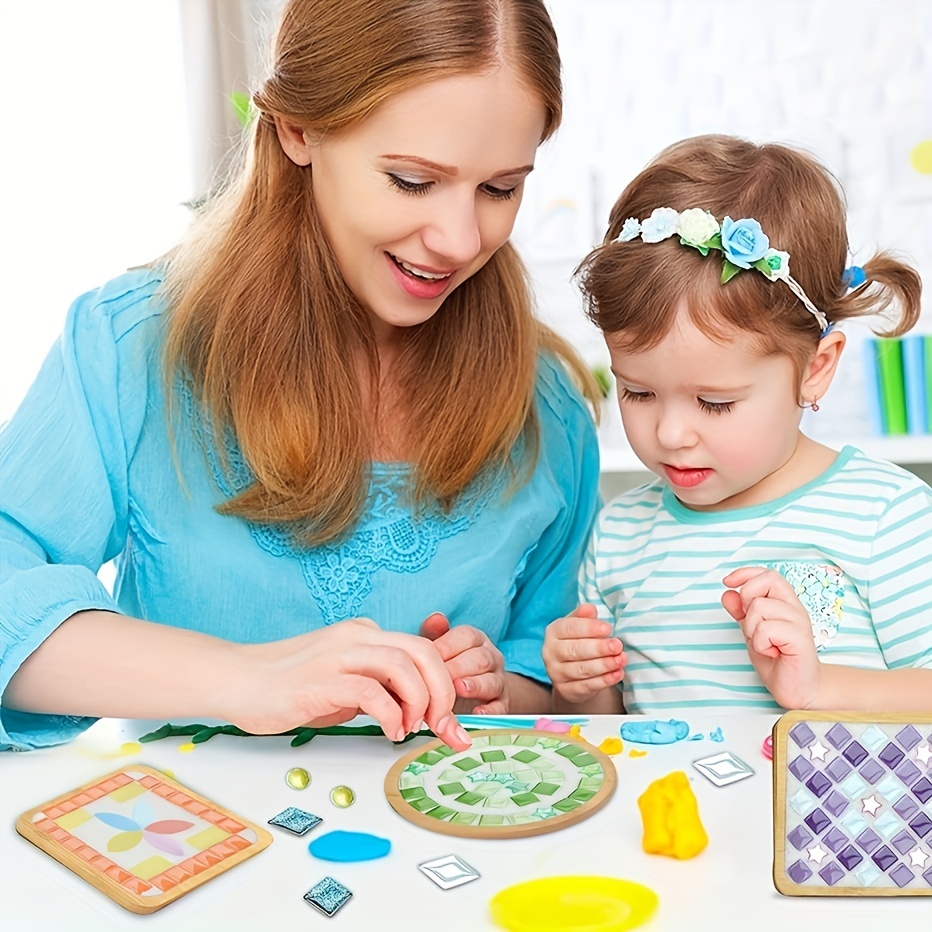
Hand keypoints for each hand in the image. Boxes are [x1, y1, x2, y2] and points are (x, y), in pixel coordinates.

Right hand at [228, 618, 470, 749]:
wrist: (236, 680)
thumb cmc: (285, 686)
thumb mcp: (340, 682)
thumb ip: (373, 687)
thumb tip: (407, 710)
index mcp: (364, 634)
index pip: (420, 650)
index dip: (443, 684)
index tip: (451, 720)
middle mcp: (357, 637)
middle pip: (423, 652)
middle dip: (444, 691)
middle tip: (445, 726)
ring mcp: (340, 655)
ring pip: (404, 664)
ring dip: (421, 700)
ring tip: (414, 727)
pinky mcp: (323, 680)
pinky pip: (373, 691)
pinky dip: (391, 714)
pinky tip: (389, 731)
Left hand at [419, 612, 508, 714]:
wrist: (471, 696)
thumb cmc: (449, 667)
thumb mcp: (440, 650)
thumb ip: (435, 633)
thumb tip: (435, 618)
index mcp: (476, 640)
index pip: (467, 636)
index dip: (448, 645)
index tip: (430, 656)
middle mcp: (491, 658)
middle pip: (480, 658)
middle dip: (458, 667)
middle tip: (440, 676)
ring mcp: (498, 681)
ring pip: (492, 681)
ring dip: (475, 685)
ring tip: (459, 689)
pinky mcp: (502, 705)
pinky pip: (500, 707)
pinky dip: (490, 711)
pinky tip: (477, 713)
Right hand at [541, 603, 624, 704]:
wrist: (571, 676)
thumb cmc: (578, 643)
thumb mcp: (579, 627)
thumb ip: (584, 617)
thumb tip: (589, 608)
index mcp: (553, 632)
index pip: (569, 628)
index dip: (589, 628)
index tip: (608, 628)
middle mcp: (550, 652)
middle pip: (575, 650)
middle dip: (599, 648)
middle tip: (617, 645)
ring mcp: (556, 673)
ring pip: (582, 669)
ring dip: (604, 665)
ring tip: (621, 659)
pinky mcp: (565, 691)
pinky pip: (586, 686)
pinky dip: (604, 681)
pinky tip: (617, 674)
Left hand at [722, 567, 821, 708]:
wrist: (797, 689)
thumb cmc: (777, 660)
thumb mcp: (751, 632)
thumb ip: (740, 612)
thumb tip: (727, 592)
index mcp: (785, 603)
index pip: (768, 574)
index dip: (745, 573)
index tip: (727, 582)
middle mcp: (794, 608)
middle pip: (765, 581)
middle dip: (748, 600)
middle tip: (754, 626)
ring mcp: (799, 622)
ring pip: (760, 606)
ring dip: (753, 629)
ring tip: (766, 644)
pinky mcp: (800, 638)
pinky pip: (766, 629)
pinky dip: (761, 643)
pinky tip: (772, 653)